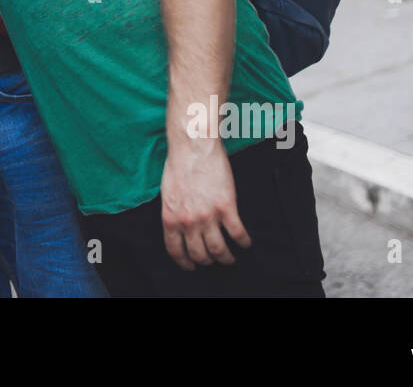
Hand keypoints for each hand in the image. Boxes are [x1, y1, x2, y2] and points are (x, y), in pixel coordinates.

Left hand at [160, 138, 251, 269]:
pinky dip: (243, 242)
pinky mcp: (226, 207)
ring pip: (219, 249)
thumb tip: (179, 226)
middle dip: (207, 260)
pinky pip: (237, 233)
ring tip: (229, 258)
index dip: (184, 262)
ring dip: (226, 257)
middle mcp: (188, 221)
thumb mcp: (167, 193)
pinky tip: (245, 242)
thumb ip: (173, 212)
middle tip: (213, 259)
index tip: (191, 265)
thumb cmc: (179, 164)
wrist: (193, 147)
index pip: (176, 250)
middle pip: (199, 253)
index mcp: (170, 218)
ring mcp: (208, 216)